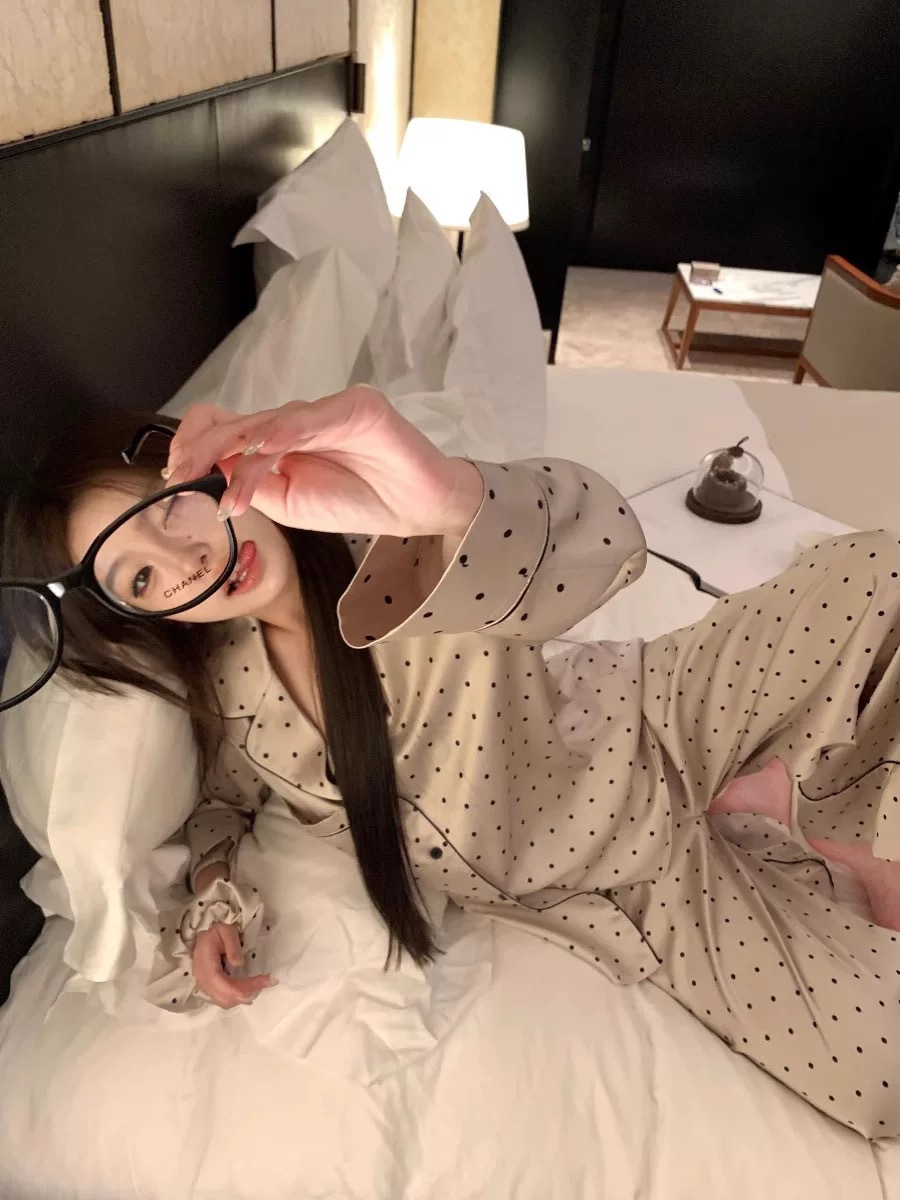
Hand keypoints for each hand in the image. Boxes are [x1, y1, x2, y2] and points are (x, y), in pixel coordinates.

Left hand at [165, 387, 483, 538]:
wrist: (417, 507)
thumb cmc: (358, 502)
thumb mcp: (289, 504)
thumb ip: (251, 484)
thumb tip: (205, 472)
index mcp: (277, 439)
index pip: (223, 427)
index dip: (193, 444)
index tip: (175, 474)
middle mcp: (295, 418)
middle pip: (235, 422)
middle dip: (201, 450)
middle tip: (182, 477)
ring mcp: (324, 409)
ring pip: (267, 424)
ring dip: (241, 462)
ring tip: (235, 499)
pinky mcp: (357, 406)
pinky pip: (311, 419)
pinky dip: (283, 435)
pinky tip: (264, 453)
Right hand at [191, 922, 276, 1008]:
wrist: (205, 930)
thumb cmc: (217, 928)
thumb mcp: (226, 929)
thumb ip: (232, 945)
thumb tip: (239, 964)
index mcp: (205, 964)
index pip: (224, 984)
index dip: (244, 987)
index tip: (266, 981)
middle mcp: (202, 978)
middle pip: (225, 996)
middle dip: (247, 992)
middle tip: (268, 982)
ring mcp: (203, 983)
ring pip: (223, 1000)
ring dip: (243, 997)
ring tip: (260, 985)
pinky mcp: (208, 985)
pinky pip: (221, 997)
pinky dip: (236, 997)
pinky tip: (249, 989)